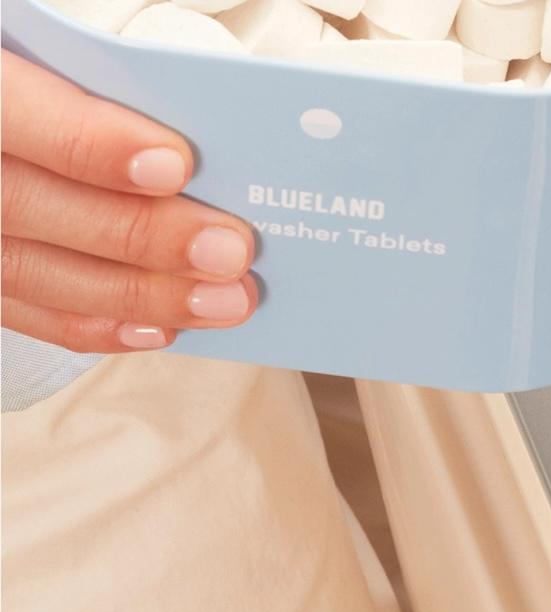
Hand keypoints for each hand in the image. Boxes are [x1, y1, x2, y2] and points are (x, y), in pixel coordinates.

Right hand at [1, 51, 256, 351]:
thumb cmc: (36, 76)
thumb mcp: (42, 48)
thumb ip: (102, 89)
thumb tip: (194, 147)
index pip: (12, 110)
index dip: (93, 143)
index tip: (176, 165)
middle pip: (26, 204)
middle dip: (142, 234)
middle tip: (229, 251)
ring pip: (28, 270)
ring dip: (138, 294)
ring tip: (224, 300)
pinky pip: (21, 310)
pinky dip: (97, 323)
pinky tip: (162, 326)